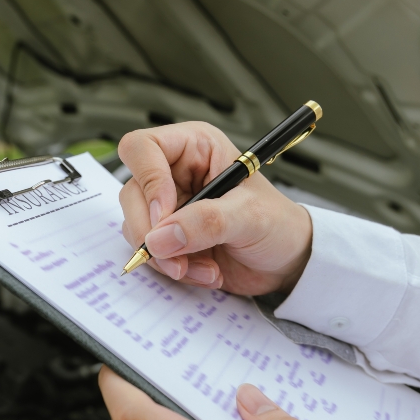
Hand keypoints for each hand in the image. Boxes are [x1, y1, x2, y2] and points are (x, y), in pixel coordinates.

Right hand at [117, 122, 312, 294]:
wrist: (286, 262)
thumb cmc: (278, 224)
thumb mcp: (249, 216)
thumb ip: (206, 222)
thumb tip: (160, 237)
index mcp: (195, 148)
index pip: (142, 149)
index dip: (147, 181)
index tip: (164, 216)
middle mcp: (175, 174)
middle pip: (132, 193)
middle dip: (152, 232)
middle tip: (176, 257)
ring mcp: (169, 207)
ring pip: (136, 227)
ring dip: (167, 257)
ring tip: (204, 267)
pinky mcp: (168, 237)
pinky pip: (151, 253)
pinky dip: (173, 268)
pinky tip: (205, 271)